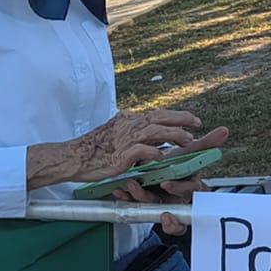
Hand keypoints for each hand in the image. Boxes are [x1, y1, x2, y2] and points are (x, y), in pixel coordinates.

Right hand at [67, 110, 225, 183]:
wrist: (72, 157)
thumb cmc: (93, 149)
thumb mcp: (115, 134)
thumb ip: (133, 132)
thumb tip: (153, 135)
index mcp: (128, 120)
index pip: (157, 114)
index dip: (177, 116)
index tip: (192, 120)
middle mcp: (128, 126)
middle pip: (160, 118)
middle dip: (182, 120)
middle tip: (198, 125)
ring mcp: (124, 139)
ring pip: (154, 131)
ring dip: (174, 135)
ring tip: (188, 141)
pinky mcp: (120, 155)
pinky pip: (141, 150)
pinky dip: (154, 152)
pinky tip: (163, 156)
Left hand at [108, 124, 229, 235]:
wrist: (158, 174)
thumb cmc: (177, 165)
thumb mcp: (189, 153)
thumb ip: (206, 144)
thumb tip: (226, 129)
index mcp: (187, 186)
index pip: (187, 190)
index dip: (178, 189)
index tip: (167, 184)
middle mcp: (174, 198)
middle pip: (168, 203)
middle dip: (158, 196)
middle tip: (138, 187)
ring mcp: (158, 202)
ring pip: (149, 204)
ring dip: (139, 195)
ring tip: (129, 183)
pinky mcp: (143, 204)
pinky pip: (134, 206)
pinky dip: (126, 197)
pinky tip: (119, 190)